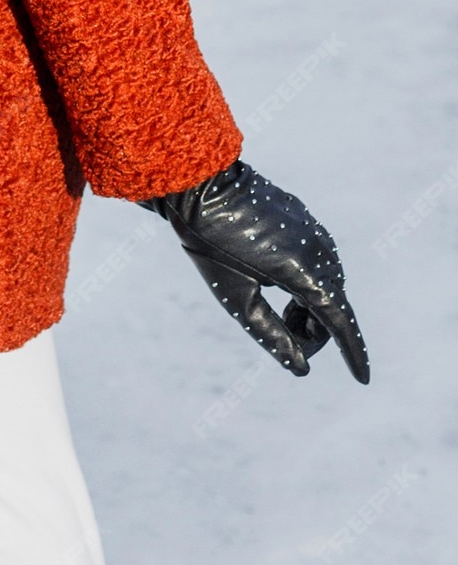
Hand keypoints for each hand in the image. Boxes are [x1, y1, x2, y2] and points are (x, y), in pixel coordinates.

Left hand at [143, 159, 369, 382]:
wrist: (202, 185)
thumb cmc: (212, 244)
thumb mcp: (237, 298)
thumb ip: (272, 336)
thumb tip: (301, 368)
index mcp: (301, 271)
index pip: (338, 320)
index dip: (352, 353)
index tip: (362, 380)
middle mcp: (318, 248)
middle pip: (333, 306)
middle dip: (314, 330)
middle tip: (283, 335)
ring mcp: (314, 229)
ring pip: (329, 282)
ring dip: (312, 305)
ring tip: (279, 308)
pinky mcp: (305, 218)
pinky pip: (320, 259)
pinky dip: (310, 280)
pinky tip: (280, 279)